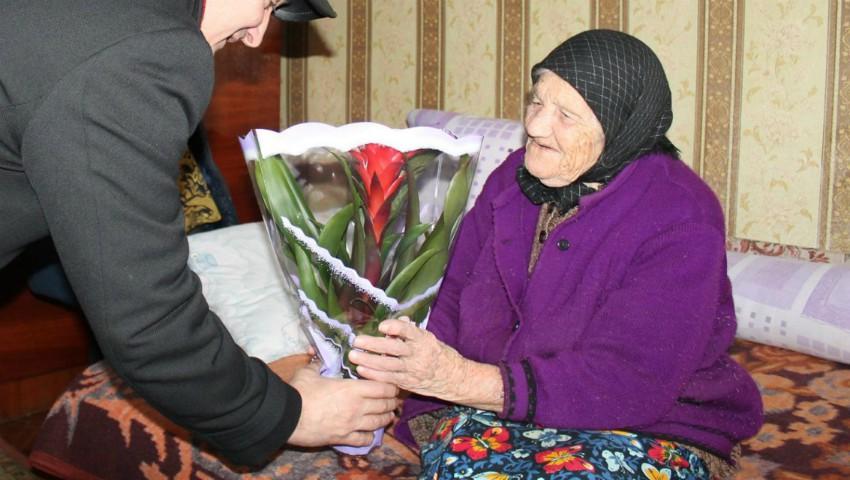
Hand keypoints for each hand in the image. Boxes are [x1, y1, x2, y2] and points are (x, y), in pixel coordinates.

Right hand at [283, 361, 399, 447]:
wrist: (287, 417)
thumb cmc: (299, 392)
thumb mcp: (309, 372)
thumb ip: (317, 363)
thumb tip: (315, 353)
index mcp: (353, 388)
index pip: (383, 387)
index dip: (391, 386)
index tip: (392, 385)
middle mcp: (357, 407)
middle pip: (385, 405)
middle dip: (391, 402)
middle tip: (393, 400)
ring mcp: (352, 424)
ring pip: (378, 423)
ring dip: (386, 419)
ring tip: (388, 416)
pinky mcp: (343, 438)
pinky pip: (364, 440)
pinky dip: (370, 437)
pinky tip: (370, 434)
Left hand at [349, 317, 467, 400]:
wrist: (452, 377)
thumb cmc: (437, 353)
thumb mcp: (427, 338)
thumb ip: (410, 331)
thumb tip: (397, 321)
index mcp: (423, 339)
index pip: (408, 331)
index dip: (395, 328)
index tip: (382, 326)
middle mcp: (418, 354)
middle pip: (393, 349)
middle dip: (373, 345)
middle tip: (357, 341)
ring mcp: (412, 370)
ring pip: (387, 365)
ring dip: (368, 361)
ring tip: (354, 356)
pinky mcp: (407, 382)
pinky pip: (388, 378)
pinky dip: (374, 374)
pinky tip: (362, 369)